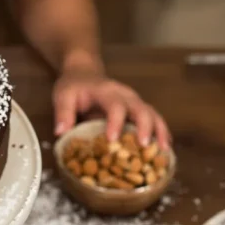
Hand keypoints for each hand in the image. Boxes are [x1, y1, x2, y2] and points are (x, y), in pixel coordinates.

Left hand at [52, 71, 170, 149]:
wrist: (84, 73)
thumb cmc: (74, 87)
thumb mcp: (63, 95)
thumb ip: (63, 113)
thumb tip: (60, 133)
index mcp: (106, 91)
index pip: (115, 105)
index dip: (115, 122)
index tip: (112, 139)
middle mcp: (125, 95)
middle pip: (141, 108)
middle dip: (145, 127)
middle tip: (144, 146)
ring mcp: (134, 102)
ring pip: (153, 114)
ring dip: (160, 131)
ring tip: (163, 151)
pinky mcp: (138, 110)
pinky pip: (154, 120)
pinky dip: (161, 133)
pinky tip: (164, 150)